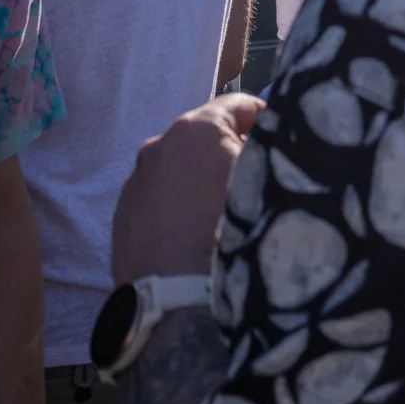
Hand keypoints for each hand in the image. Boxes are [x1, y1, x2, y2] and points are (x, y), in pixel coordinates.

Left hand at [112, 94, 263, 280]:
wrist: (177, 298)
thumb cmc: (231, 230)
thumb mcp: (269, 180)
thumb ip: (273, 150)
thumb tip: (273, 142)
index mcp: (196, 129)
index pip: (241, 104)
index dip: (268, 123)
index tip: (282, 150)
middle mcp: (157, 145)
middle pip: (208, 137)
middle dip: (232, 152)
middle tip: (256, 185)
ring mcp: (135, 182)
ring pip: (181, 168)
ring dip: (202, 180)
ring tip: (222, 216)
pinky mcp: (122, 215)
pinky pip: (161, 197)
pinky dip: (179, 206)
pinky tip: (194, 235)